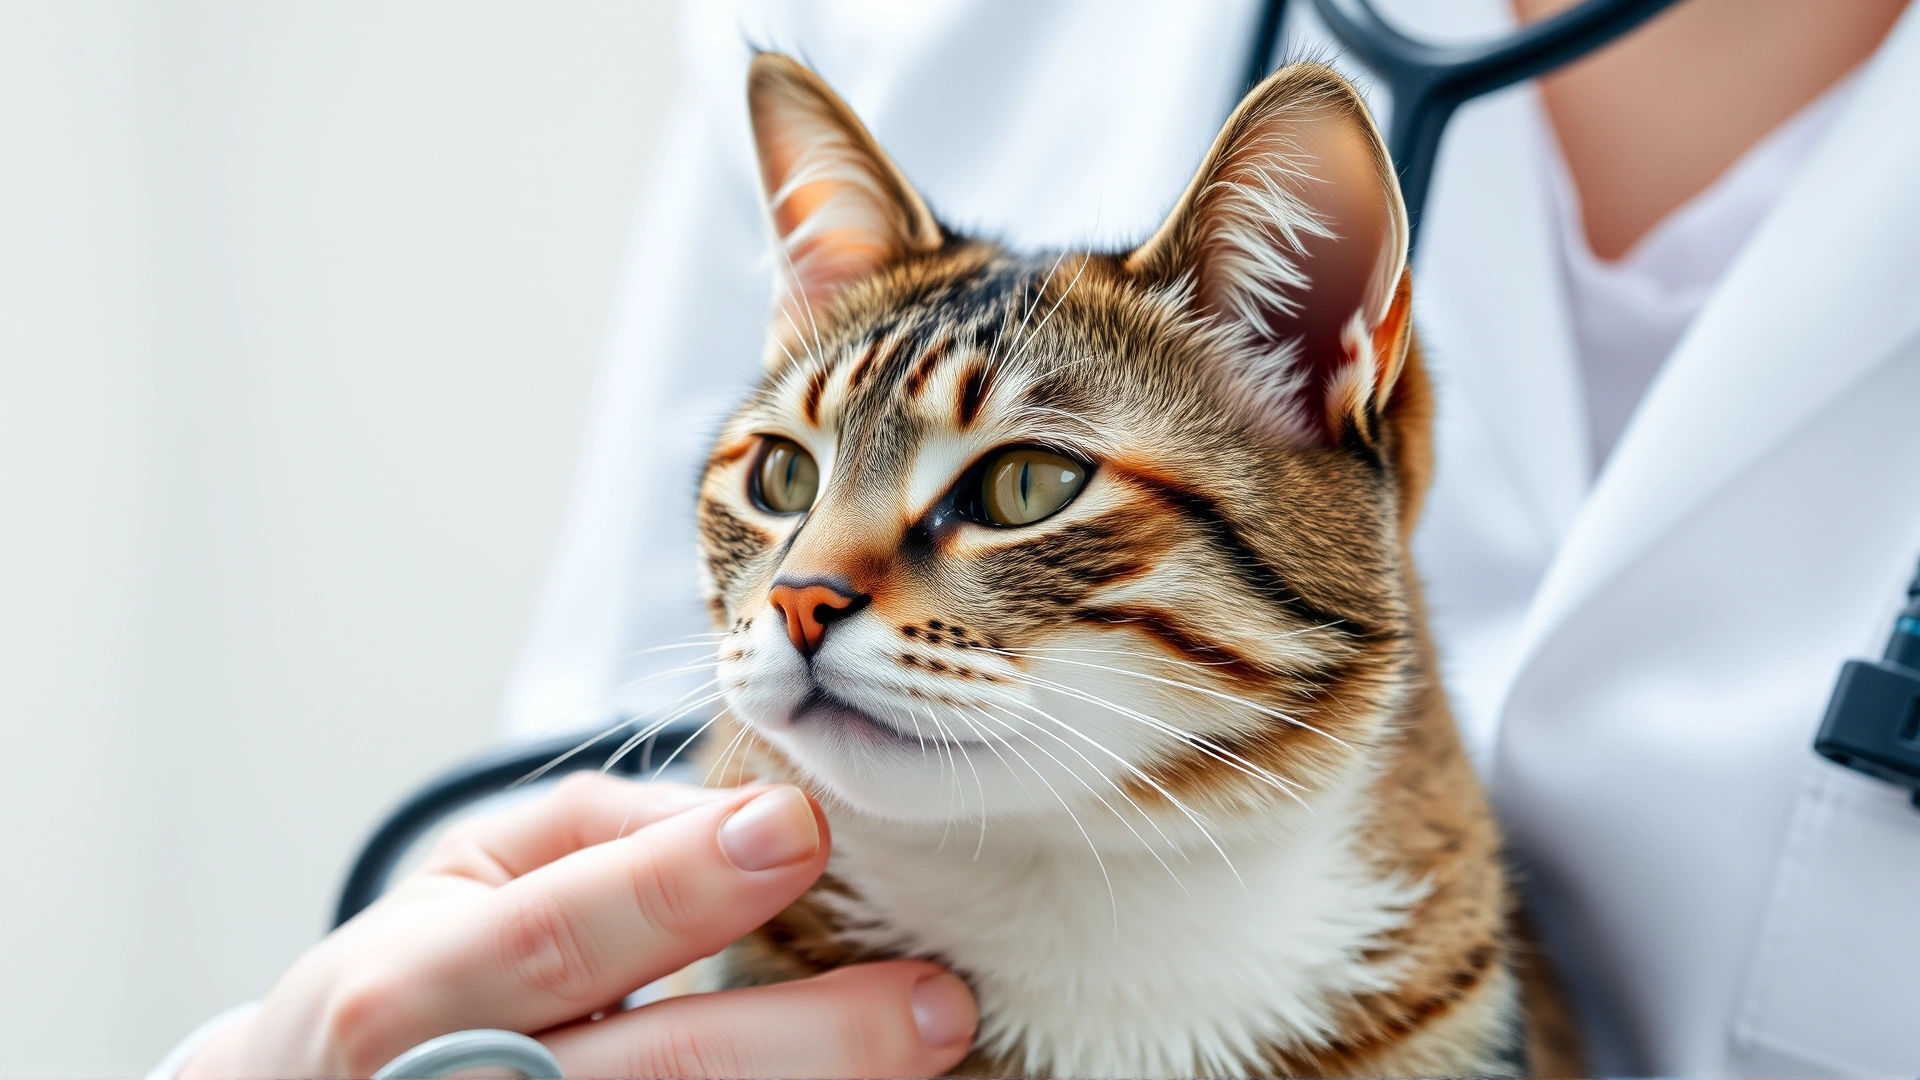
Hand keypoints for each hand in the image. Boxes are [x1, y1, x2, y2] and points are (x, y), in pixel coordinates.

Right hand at [180, 774, 976, 1077]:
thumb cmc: (420, 974)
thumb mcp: (467, 875)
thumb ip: (596, 829)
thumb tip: (737, 811)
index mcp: (413, 986)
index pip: (561, 930)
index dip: (680, 883)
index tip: (803, 830)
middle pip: (652, 1070)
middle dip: (808, 1038)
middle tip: (937, 1001)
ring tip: (932, 1053)